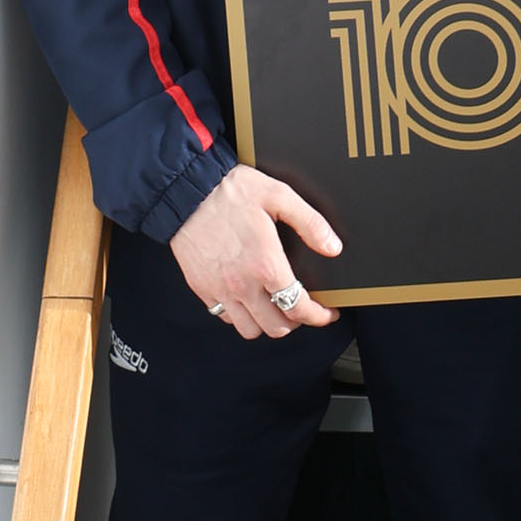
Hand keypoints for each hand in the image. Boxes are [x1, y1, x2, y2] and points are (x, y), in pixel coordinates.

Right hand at [170, 164, 339, 336]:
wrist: (187, 191)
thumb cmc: (231, 191)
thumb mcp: (279, 195)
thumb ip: (310, 223)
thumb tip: (333, 246)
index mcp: (266, 264)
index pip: (298, 308)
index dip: (319, 316)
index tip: (327, 314)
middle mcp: (243, 285)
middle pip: (276, 328)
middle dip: (295, 322)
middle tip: (302, 308)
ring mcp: (220, 291)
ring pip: (249, 330)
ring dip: (266, 323)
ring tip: (275, 306)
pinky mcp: (203, 289)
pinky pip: (225, 317)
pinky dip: (240, 315)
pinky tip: (248, 297)